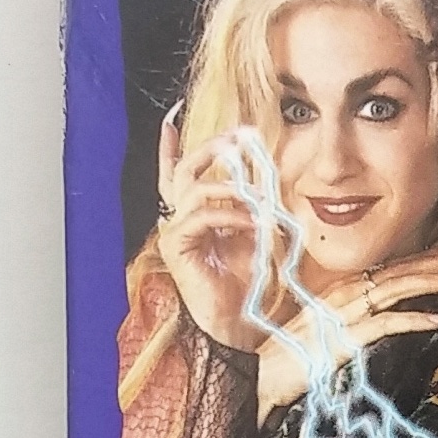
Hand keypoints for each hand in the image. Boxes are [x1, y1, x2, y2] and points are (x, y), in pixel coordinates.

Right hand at [155, 104, 269, 350]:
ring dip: (231, 188)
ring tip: (258, 200)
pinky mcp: (176, 247)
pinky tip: (252, 225)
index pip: (177, 172)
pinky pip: (202, 217)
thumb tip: (266, 184)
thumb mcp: (255, 237)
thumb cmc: (246, 285)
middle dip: (210, 149)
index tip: (175, 114)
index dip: (172, 145)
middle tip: (236, 140)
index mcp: (195, 215)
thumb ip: (255, 209)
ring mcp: (174, 232)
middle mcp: (180, 219)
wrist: (237, 323)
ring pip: (194, 189)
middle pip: (184, 170)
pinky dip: (230, 216)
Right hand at [255, 241, 437, 419]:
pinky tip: (435, 319)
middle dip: (434, 263)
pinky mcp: (342, 340)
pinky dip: (411, 320)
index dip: (420, 259)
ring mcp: (341, 315)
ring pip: (393, 291)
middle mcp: (342, 296)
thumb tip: (376, 317)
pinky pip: (383, 325)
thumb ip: (349, 320)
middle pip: (396, 273)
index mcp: (339, 291)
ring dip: (428, 283)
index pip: (387, 269)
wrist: (259, 378)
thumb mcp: (324, 332)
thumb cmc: (289, 359)